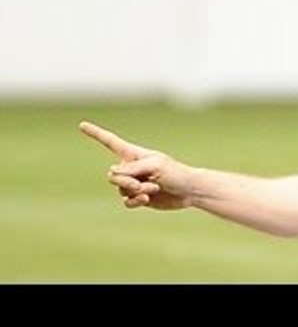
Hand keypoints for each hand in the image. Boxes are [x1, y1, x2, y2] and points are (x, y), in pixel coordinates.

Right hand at [79, 121, 193, 210]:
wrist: (188, 190)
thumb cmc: (176, 173)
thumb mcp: (155, 166)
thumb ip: (132, 168)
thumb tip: (112, 173)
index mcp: (134, 154)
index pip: (111, 142)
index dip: (96, 134)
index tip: (82, 124)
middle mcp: (131, 167)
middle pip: (112, 175)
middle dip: (126, 181)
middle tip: (142, 183)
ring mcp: (133, 182)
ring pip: (119, 189)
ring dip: (135, 191)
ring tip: (153, 188)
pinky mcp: (137, 196)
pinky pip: (125, 201)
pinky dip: (134, 201)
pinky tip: (146, 199)